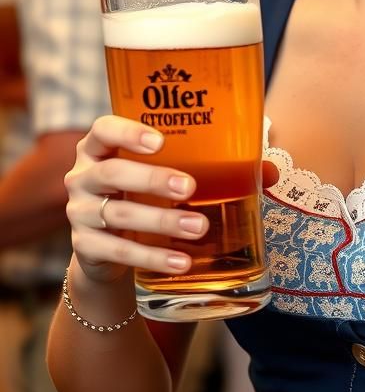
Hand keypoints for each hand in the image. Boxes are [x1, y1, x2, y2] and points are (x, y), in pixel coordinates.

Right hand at [64, 115, 208, 284]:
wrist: (107, 247)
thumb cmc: (138, 195)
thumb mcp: (152, 174)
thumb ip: (192, 164)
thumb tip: (258, 169)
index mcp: (97, 149)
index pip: (103, 130)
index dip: (128, 132)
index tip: (161, 141)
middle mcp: (82, 177)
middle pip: (112, 173)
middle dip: (153, 179)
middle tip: (189, 187)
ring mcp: (79, 212)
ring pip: (120, 214)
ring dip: (162, 221)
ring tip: (198, 226)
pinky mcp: (84, 246)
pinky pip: (119, 251)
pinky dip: (153, 257)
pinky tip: (180, 261)